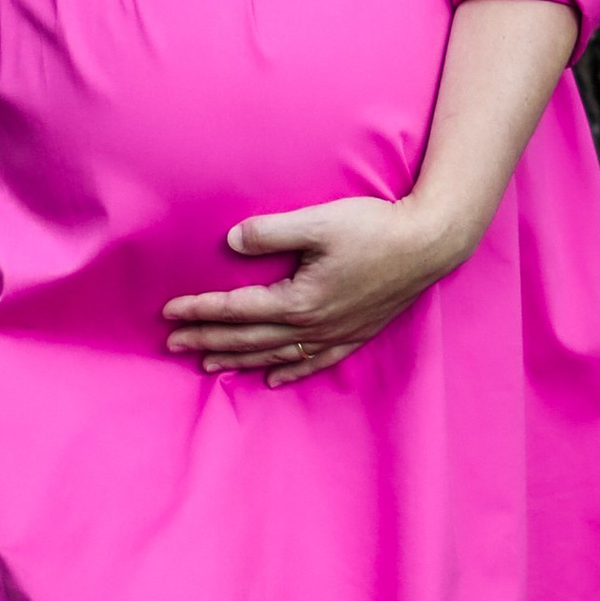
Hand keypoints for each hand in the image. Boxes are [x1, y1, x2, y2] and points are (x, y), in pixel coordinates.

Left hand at [162, 196, 471, 382]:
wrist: (430, 243)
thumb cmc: (375, 227)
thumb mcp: (318, 221)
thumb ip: (271, 232)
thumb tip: (232, 241)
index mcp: (298, 300)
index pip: (236, 309)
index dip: (201, 311)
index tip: (169, 313)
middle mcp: (313, 325)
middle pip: (249, 339)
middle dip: (208, 341)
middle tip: (173, 344)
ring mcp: (336, 333)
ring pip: (277, 355)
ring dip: (240, 361)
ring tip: (208, 366)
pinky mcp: (357, 333)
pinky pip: (316, 362)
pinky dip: (290, 372)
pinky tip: (272, 378)